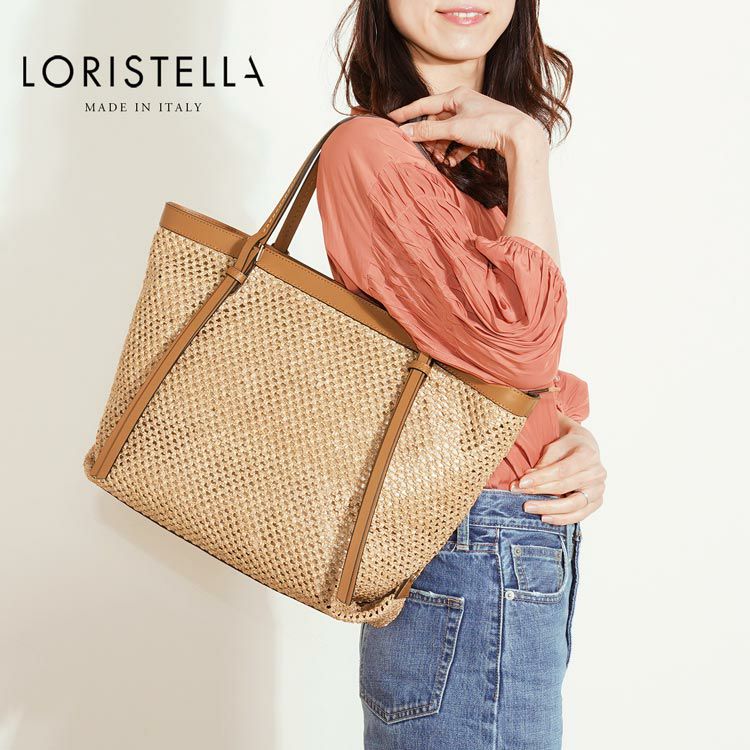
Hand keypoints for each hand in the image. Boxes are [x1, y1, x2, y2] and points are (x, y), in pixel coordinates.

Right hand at [387, 85, 547, 165]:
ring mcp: (473, 118)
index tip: (392, 119)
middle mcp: (464, 103)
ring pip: (449, 134)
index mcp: (457, 95)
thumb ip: (428, 131)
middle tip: (424, 151)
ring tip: (441, 159)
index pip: (425, 104)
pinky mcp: (481, 132)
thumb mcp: (454, 128)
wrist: (519, 135)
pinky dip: (456, 152)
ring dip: (443, 147)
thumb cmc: (489, 125)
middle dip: (430, 138)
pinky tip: (454, 161)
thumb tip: (405, 132)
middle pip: (437, 121)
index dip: (407, 113)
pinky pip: (461, 142)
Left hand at [510, 413, 605, 525]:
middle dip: (539, 491)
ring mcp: (598, 489)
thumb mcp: (554, 446)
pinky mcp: (597, 502)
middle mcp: (597, 473)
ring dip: (548, 508)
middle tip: (518, 493)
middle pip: (565, 487)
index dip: (540, 478)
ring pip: (573, 505)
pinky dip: (562, 519)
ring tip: (529, 507)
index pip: (561, 470)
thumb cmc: (567, 447)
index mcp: (587, 455)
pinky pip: (579, 515)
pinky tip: (544, 518)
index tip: (522, 482)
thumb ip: (543, 462)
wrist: (585, 449)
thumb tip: (527, 481)